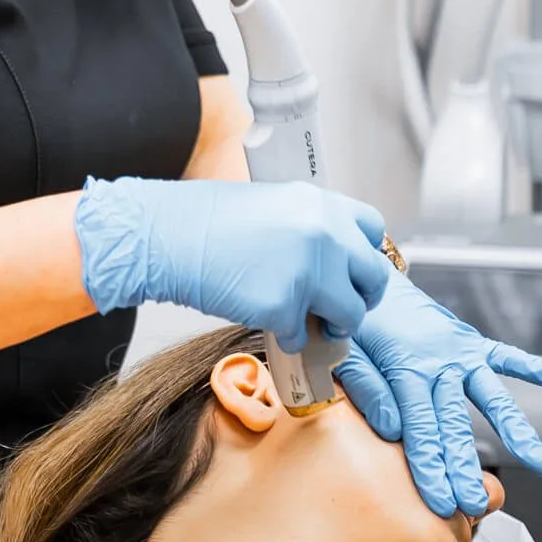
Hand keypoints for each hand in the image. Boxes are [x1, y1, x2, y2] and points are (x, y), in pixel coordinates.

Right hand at [73, 176, 391, 351]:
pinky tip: (268, 322)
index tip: (352, 273)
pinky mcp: (285, 306)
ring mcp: (309, 272)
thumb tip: (330, 262)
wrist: (168, 236)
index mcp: (322, 204)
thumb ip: (308, 227)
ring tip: (308, 323)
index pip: (372, 230)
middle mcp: (325, 234)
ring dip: (332, 325)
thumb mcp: (273, 206)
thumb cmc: (208, 222)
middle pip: (373, 277)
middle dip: (359, 299)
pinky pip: (303, 335)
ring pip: (350, 314)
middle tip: (341, 311)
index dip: (363, 256)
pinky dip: (288, 337)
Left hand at [333, 272, 541, 518]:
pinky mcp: (472, 342)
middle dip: (464, 465)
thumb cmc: (355, 322)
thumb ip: (365, 386)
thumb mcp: (345, 350)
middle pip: (455, 423)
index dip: (431, 466)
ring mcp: (461, 353)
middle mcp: (439, 363)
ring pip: (493, 397)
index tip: (441, 501)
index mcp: (405, 369)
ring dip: (516, 430)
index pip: (420, 428)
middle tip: (474, 502)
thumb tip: (392, 428)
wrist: (367, 279)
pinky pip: (510, 357)